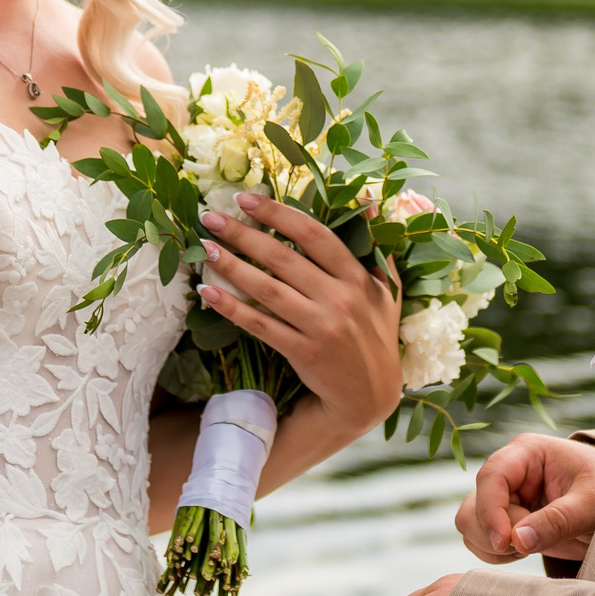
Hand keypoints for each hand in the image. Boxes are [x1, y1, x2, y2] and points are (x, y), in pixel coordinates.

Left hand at [198, 192, 401, 433]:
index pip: (314, 234)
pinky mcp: (303, 352)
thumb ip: (378, 247)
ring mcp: (321, 327)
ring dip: (232, 266)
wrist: (370, 396)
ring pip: (268, 289)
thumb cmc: (375, 336)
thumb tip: (369, 202)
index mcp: (358, 277)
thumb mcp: (387, 290)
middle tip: (210, 217)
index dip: (278, 213)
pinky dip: (233, 307)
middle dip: (243, 233)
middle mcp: (341, 298)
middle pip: (283, 258)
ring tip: (206, 248)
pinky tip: (208, 292)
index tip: (246, 199)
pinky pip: (261, 325)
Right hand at [457, 431, 594, 563]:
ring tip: (532, 546)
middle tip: (535, 542)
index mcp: (527, 452)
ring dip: (494, 546)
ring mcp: (503, 496)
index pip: (491, 477)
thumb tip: (518, 540)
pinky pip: (478, 541)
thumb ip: (557, 521)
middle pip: (474, 506)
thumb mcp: (591, 505)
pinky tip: (526, 550)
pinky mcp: (503, 519)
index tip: (505, 543)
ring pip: (469, 524)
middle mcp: (508, 472)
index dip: (491, 511)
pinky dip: (496, 554)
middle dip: (499, 533)